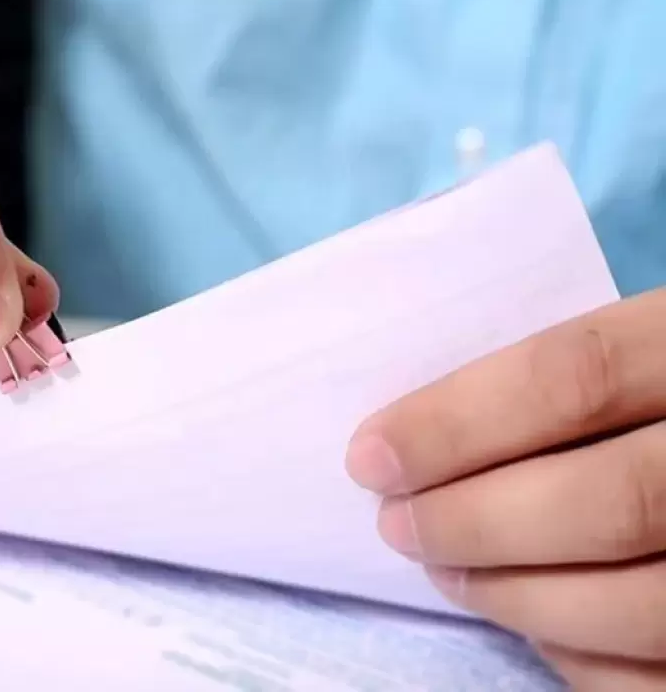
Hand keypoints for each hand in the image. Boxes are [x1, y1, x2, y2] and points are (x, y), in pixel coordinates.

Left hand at [347, 288, 664, 689]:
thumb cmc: (658, 394)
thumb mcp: (641, 348)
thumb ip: (563, 378)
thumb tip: (414, 436)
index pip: (579, 376)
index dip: (457, 421)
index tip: (370, 456)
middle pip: (611, 499)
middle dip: (477, 521)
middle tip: (397, 525)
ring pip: (638, 602)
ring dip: (513, 595)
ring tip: (445, 571)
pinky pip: (656, 672)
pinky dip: (577, 653)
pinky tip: (531, 622)